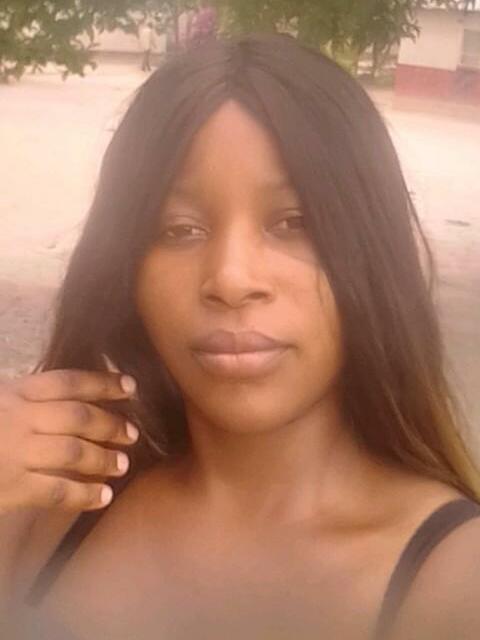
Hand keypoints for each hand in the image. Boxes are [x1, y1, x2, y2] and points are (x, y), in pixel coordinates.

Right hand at [0, 369, 138, 514]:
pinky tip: (104, 497)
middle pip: (79, 416)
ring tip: (122, 464)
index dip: (103, 382)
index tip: (131, 386)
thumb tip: (70, 397)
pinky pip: (57, 490)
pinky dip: (85, 494)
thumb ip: (25, 398)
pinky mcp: (10, 487)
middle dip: (111, 424)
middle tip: (132, 433)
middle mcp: (18, 417)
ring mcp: (14, 452)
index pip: (68, 381)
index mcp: (13, 393)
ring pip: (74, 451)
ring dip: (104, 458)